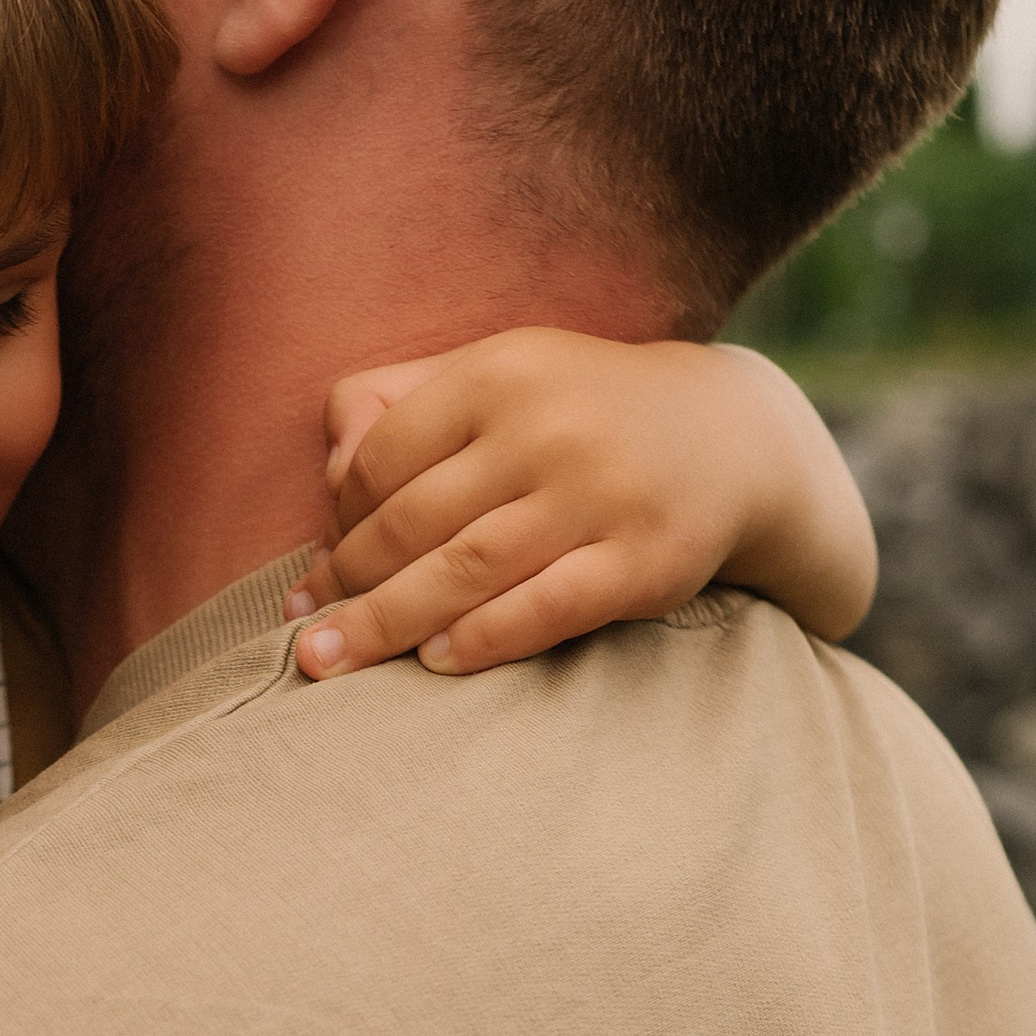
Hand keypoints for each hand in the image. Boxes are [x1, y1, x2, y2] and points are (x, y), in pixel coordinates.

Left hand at [285, 330, 876, 678]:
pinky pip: (541, 611)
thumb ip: (400, 399)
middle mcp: (547, 430)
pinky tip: (434, 661)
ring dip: (385, 623)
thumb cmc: (579, 412)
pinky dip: (479, 640)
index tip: (320, 565)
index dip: (337, 520)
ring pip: (463, 571)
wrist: (730, 437)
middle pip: (411, 521)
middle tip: (305, 632)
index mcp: (501, 374)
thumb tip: (328, 463)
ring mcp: (598, 496)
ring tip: (327, 661)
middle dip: (347, 583)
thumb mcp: (498, 374)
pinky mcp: (640, 561)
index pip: (381, 459)